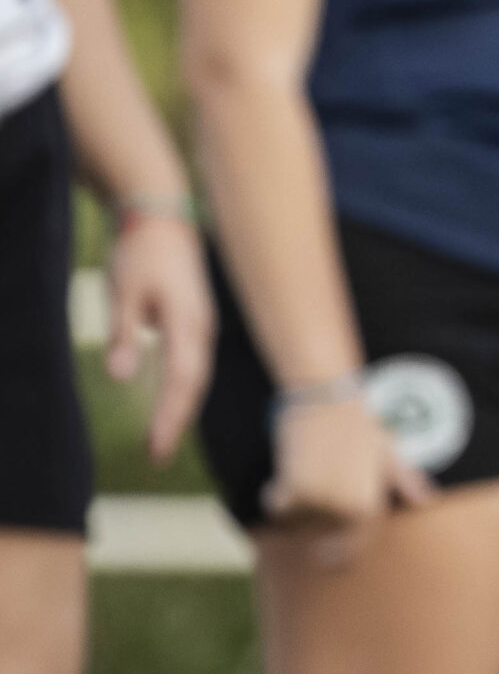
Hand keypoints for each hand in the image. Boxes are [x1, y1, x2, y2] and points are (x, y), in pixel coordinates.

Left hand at [103, 215, 215, 464]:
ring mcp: (201, 324)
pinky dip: (181, 388)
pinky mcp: (194, 320)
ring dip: (180, 408)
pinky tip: (170, 403)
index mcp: (187, 321)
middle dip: (176, 421)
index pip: (182, 379)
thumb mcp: (123, 288)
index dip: (171, 415)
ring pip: (195, 375)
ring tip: (161, 439)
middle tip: (156, 457)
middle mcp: (202, 328)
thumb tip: (121, 377)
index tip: (156, 447)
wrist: (163, 216)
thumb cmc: (141, 250)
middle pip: (193, 383)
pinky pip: (192, 363)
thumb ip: (122, 332)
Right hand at [262, 390, 434, 555]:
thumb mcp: (388, 452)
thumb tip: (428, 500)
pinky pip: (277, 506)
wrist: (327, 397)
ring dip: (294, 503)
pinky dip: (275, 495)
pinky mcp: (293, 487)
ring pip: (295, 518)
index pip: (351, 545)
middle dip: (313, 515)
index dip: (337, 555)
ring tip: (308, 469)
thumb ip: (405, 481)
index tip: (324, 558)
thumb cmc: (359, 424)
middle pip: (318, 528)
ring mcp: (320, 499)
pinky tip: (281, 476)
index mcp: (369, 505)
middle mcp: (345, 507)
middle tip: (315, 484)